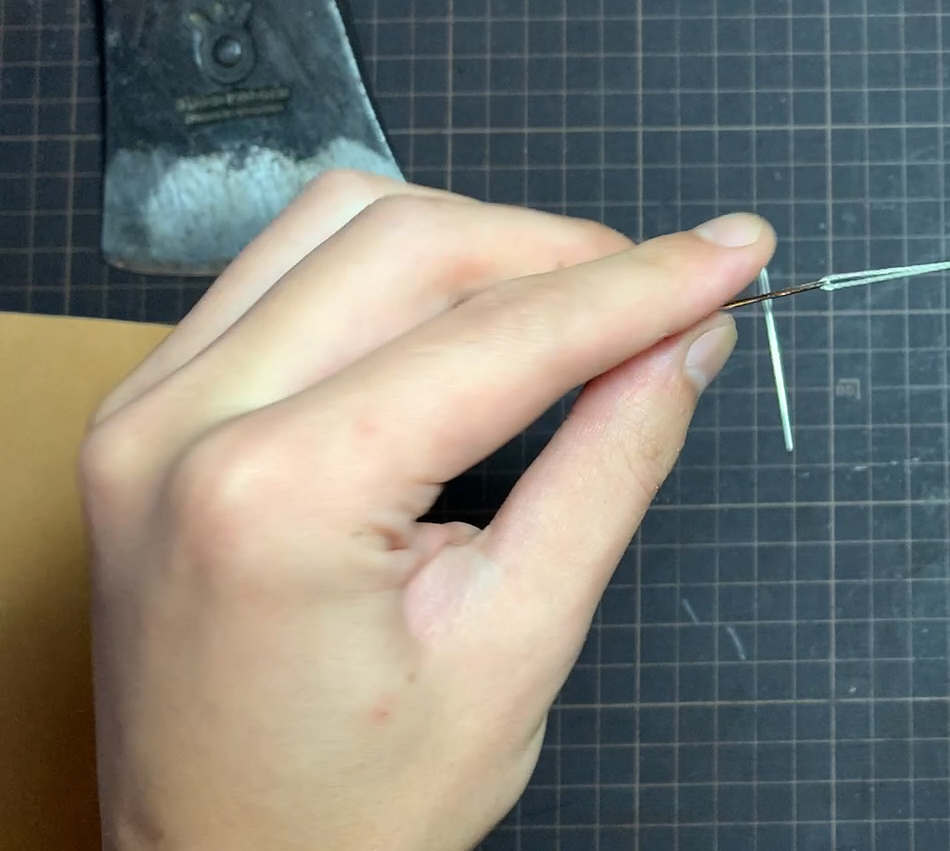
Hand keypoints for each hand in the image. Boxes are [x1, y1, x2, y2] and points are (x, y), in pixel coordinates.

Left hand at [81, 173, 774, 850]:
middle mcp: (182, 426)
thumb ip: (610, 467)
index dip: (639, 285)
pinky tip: (464, 322)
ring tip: (575, 311)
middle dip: (565, 255)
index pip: (496, 337)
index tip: (732, 254)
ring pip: (340, 224)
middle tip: (671, 295)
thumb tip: (686, 341)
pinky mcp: (148, 412)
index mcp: (275, 496)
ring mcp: (148, 410)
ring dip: (478, 245)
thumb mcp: (518, 644)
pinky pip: (281, 270)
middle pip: (412, 243)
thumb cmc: (355, 808)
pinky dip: (392, 270)